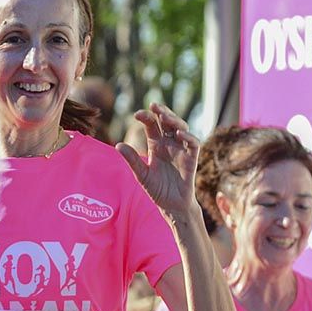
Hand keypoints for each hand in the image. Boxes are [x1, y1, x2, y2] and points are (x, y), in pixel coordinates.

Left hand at [116, 103, 200, 217]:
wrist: (171, 204)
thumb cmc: (157, 189)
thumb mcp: (141, 174)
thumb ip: (132, 159)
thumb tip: (118, 145)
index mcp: (156, 145)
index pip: (152, 126)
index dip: (146, 118)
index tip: (137, 114)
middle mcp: (169, 144)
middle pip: (168, 122)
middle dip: (162, 112)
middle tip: (154, 105)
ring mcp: (181, 150)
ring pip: (182, 128)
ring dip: (175, 121)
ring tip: (165, 117)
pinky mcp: (192, 158)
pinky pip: (193, 144)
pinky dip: (188, 138)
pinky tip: (179, 134)